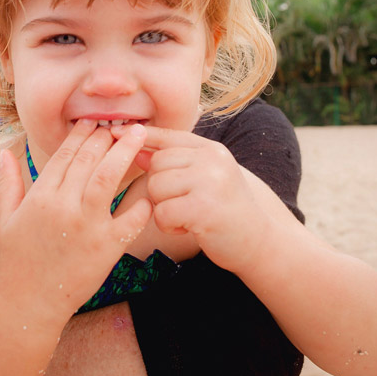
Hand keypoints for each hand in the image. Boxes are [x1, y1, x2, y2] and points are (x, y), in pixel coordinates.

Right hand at [0, 120, 152, 324]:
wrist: (30, 303)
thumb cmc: (18, 260)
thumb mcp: (6, 219)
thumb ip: (8, 183)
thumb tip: (4, 152)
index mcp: (40, 197)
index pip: (65, 155)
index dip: (81, 134)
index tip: (94, 121)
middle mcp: (63, 207)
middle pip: (89, 159)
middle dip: (107, 136)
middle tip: (122, 123)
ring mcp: (86, 227)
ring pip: (108, 178)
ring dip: (124, 153)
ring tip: (139, 135)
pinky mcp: (106, 248)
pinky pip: (130, 219)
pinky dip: (141, 204)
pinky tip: (148, 191)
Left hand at [115, 124, 267, 273]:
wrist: (260, 243)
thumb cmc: (227, 212)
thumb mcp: (207, 179)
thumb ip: (177, 164)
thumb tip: (138, 152)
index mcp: (211, 149)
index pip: (168, 136)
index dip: (142, 136)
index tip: (116, 132)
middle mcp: (212, 159)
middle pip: (156, 164)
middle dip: (159, 189)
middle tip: (182, 205)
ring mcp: (210, 181)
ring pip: (156, 187)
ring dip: (163, 208)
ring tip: (186, 217)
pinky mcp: (204, 208)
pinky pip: (162, 212)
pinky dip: (169, 226)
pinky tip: (189, 229)